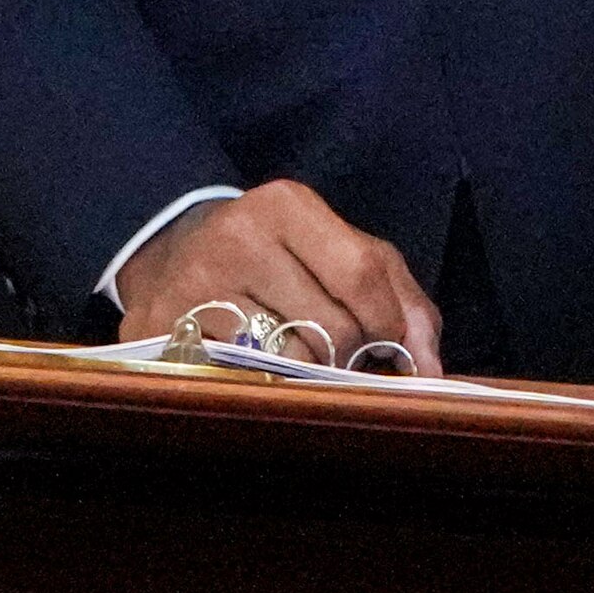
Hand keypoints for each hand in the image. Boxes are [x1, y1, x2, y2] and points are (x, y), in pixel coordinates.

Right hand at [111, 179, 444, 372]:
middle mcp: (237, 237)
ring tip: (296, 361)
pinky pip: (241, 381)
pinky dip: (262, 386)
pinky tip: (257, 369)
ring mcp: (194, 285)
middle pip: (330, 327)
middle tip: (342, 361)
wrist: (170, 253)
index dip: (389, 325)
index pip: (362, 274)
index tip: (394, 350)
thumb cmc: (277, 256)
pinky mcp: (163, 331)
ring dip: (306, 377)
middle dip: (350, 358)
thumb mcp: (341, 253)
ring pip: (287, 363)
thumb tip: (430, 367)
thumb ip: (399, 298)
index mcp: (286, 206)